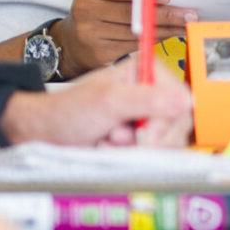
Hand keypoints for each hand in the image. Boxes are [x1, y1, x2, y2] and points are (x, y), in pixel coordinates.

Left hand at [0, 60, 193, 146]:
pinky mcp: (138, 140)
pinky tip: (109, 148)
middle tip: (122, 138)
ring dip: (134, 148)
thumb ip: (147, 100)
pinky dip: (129, 156)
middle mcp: (150, 94)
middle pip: (176, 125)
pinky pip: (150, 155)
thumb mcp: (109, 101)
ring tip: (109, 139)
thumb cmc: (68, 111)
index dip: (168, 122)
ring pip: (164, 143)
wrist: (45, 135)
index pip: (181, 101)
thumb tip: (184, 100)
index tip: (148, 136)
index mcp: (146, 73)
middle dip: (148, 138)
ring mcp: (144, 118)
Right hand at [57, 0, 196, 75]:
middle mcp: (85, 11)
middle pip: (130, 13)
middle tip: (189, 14)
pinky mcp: (99, 54)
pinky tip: (171, 34)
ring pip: (136, 32)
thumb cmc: (99, 11)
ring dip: (166, 29)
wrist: (73, 42)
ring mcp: (90, 35)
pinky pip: (134, 46)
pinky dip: (155, 39)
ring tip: (186, 25)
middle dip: (164, 14)